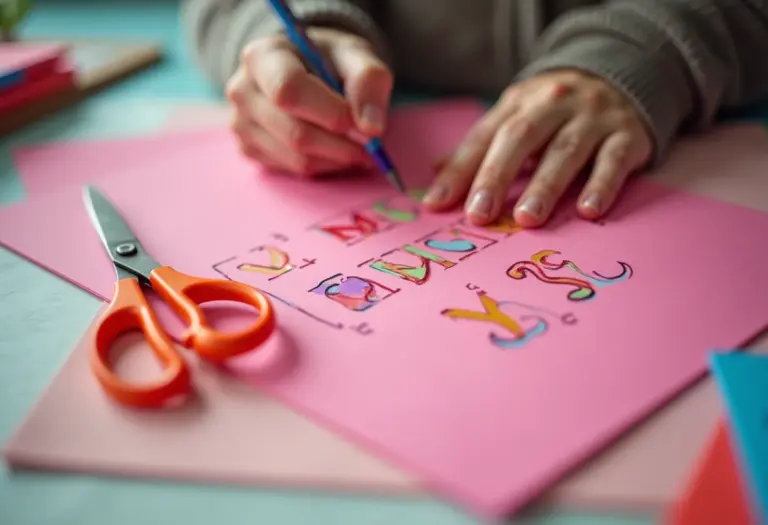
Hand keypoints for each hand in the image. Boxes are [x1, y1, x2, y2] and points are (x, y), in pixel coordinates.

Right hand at [225, 28, 392, 176]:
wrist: (303, 68)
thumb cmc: (328, 60)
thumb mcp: (355, 55)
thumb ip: (368, 81)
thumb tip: (371, 128)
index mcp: (263, 56)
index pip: (289, 91)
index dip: (330, 114)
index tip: (363, 124)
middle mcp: (242, 90)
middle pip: (294, 132)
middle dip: (341, 145)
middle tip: (371, 147)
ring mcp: (240, 123)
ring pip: (296, 158)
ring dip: (336, 159)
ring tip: (357, 147)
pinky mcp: (248, 149)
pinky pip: (293, 169)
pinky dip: (323, 165)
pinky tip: (333, 148)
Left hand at [422, 70, 652, 226]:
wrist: (625, 75)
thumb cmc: (557, 112)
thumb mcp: (517, 117)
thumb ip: (481, 149)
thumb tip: (434, 181)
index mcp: (518, 103)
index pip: (482, 137)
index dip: (459, 171)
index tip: (437, 204)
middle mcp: (553, 104)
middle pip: (520, 138)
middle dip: (496, 176)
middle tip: (479, 214)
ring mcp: (592, 118)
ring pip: (566, 151)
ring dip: (545, 186)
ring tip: (526, 219)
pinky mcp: (628, 135)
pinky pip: (614, 160)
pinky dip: (601, 185)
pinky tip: (588, 210)